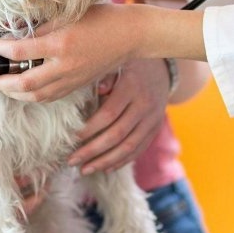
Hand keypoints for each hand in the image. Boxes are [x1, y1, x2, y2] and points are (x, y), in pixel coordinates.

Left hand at [0, 4, 138, 102]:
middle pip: (23, 84)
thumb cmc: (100, 18)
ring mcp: (72, 79)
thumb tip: (15, 34)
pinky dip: (32, 96)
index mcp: (60, 44)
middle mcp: (64, 66)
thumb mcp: (68, 15)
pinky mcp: (78, 85)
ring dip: (13, 94)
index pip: (18, 52)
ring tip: (0, 86)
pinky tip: (23, 90)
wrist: (129, 35)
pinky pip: (50, 97)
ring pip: (35, 96)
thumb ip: (42, 27)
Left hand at [68, 59, 170, 174]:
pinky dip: (122, 161)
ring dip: (105, 161)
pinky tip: (106, 168)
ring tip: (85, 170)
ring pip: (129, 146)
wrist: (161, 68)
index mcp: (132, 87)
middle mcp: (145, 105)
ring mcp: (153, 119)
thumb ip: (103, 76)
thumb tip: (94, 91)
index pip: (108, 114)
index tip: (72, 138)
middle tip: (72, 160)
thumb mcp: (116, 62)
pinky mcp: (155, 128)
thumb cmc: (129, 64)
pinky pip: (139, 149)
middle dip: (92, 150)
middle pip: (117, 134)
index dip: (89, 128)